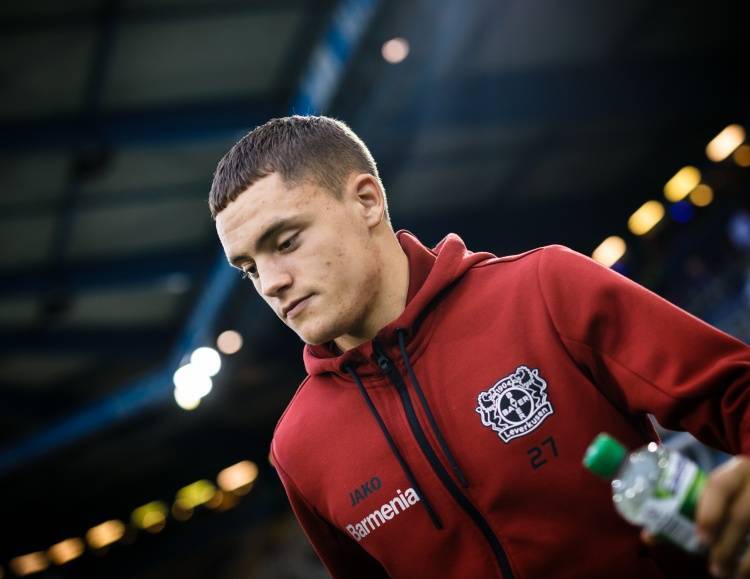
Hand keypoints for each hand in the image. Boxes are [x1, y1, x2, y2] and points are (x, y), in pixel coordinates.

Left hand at [695, 457, 749, 577]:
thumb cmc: (735, 487)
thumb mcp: (717, 488)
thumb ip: (687, 507)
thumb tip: (648, 537)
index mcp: (736, 468)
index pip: (720, 485)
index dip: (709, 512)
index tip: (701, 538)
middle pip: (743, 515)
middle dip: (727, 543)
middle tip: (713, 567)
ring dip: (746, 559)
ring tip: (728, 575)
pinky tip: (745, 573)